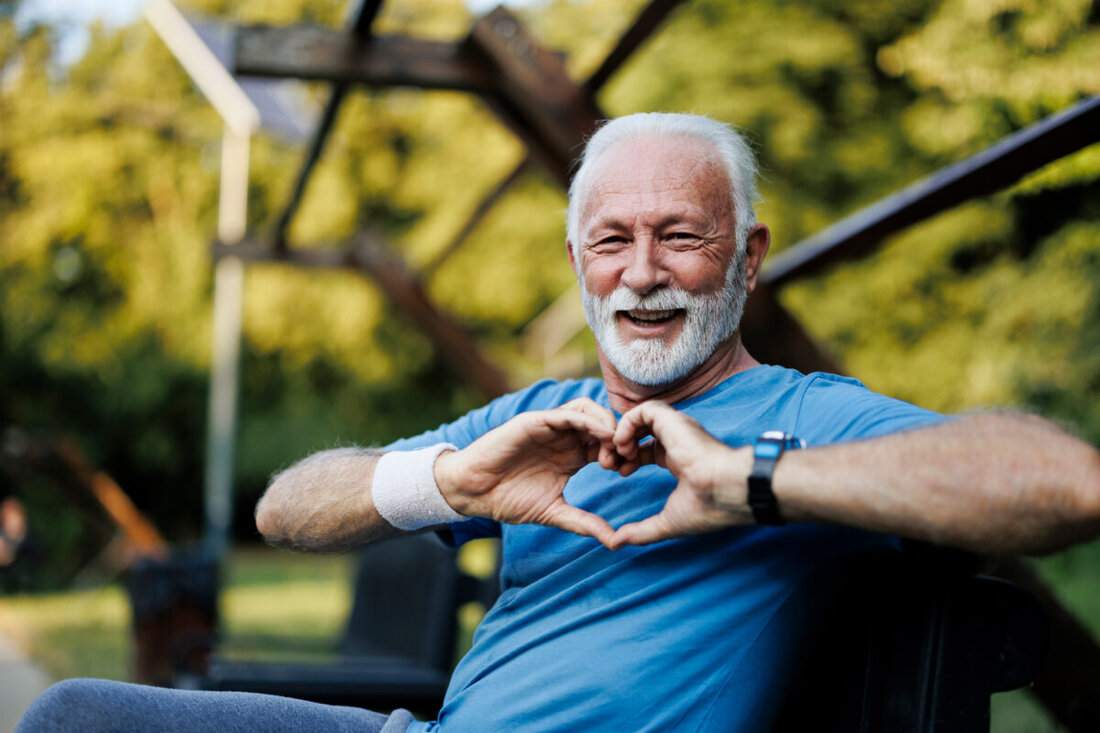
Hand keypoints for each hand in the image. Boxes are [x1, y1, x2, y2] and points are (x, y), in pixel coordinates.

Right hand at [435, 398, 618, 547]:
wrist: (473, 492)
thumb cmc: (508, 500)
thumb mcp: (553, 513)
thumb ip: (583, 522)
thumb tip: (614, 541)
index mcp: (572, 456)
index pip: (606, 445)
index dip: (622, 454)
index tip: (628, 472)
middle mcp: (564, 438)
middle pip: (603, 423)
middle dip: (619, 437)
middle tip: (625, 458)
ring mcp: (550, 428)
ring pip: (588, 410)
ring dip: (607, 423)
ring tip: (614, 445)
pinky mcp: (535, 421)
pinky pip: (567, 412)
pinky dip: (588, 419)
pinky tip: (600, 434)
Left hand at [607, 401, 753, 548]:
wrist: (727, 490)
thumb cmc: (708, 507)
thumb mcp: (668, 522)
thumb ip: (641, 532)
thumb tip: (616, 543)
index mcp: (680, 459)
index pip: (648, 450)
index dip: (629, 459)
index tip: (621, 474)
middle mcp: (678, 439)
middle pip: (640, 432)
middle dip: (620, 446)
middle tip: (609, 464)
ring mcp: (675, 428)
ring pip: (639, 418)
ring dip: (621, 434)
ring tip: (617, 454)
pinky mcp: (672, 420)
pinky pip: (642, 410)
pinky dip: (627, 424)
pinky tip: (624, 445)